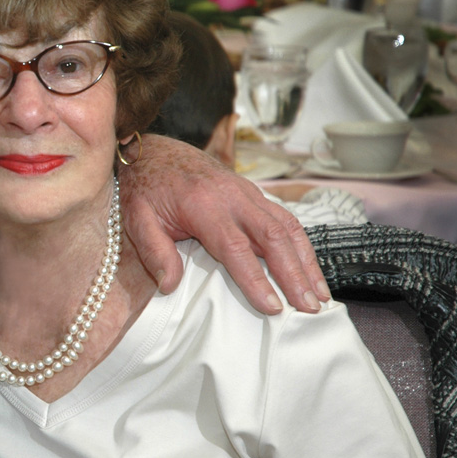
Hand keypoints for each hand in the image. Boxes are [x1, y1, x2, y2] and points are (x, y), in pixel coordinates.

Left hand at [118, 135, 328, 313]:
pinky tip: (310, 268)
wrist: (154, 150)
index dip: (256, 279)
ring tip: (320, 295)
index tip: (273, 307)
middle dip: (294, 274)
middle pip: (272, 237)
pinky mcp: (253, 193)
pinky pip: (284, 218)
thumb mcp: (136, 218)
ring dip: (306, 261)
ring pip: (286, 227)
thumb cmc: (145, 188)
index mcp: (202, 205)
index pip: (235, 248)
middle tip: (310, 307)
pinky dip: (301, 244)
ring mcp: (246, 192)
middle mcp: (232, 196)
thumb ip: (154, 251)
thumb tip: (170, 286)